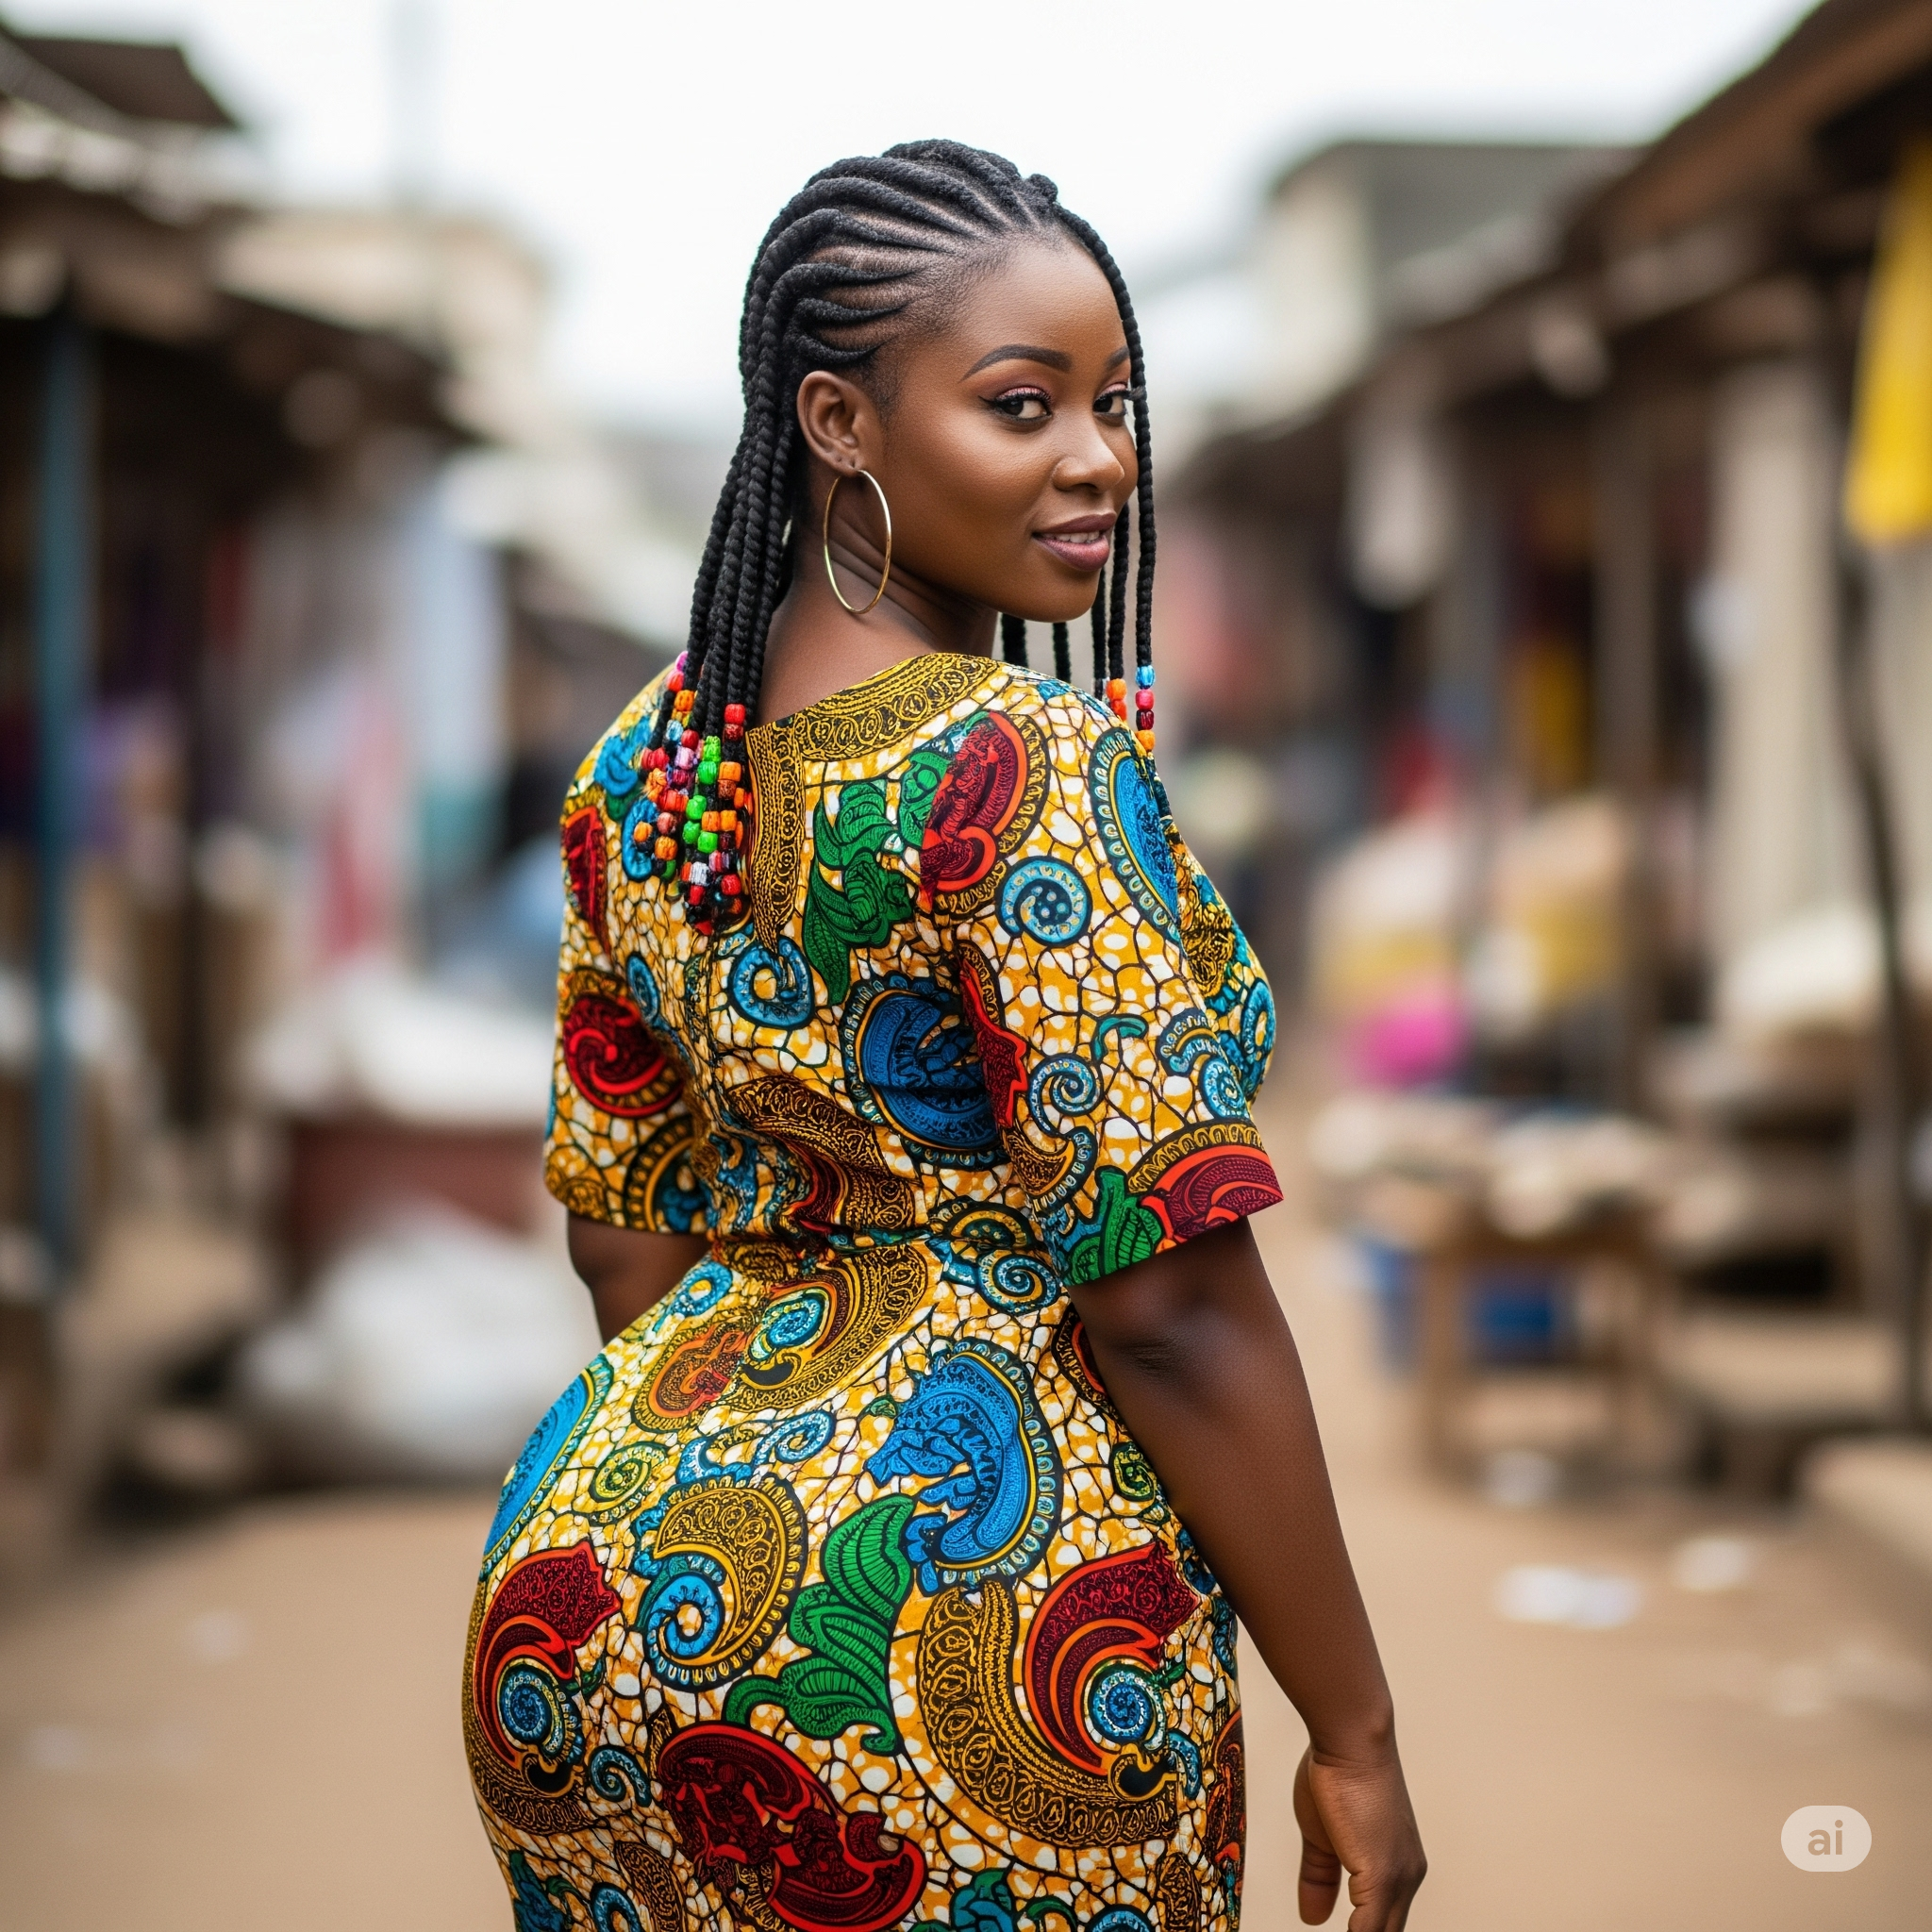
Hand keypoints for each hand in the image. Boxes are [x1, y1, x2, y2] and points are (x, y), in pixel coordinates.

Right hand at [1292, 1743, 1425, 1929]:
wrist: (1349, 1738)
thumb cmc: (1335, 1775)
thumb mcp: (1321, 1835)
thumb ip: (1320, 1876)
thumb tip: (1312, 1918)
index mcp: (1396, 1869)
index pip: (1383, 1927)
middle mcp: (1407, 1879)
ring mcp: (1399, 1880)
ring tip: (1320, 1931)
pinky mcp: (1384, 1878)